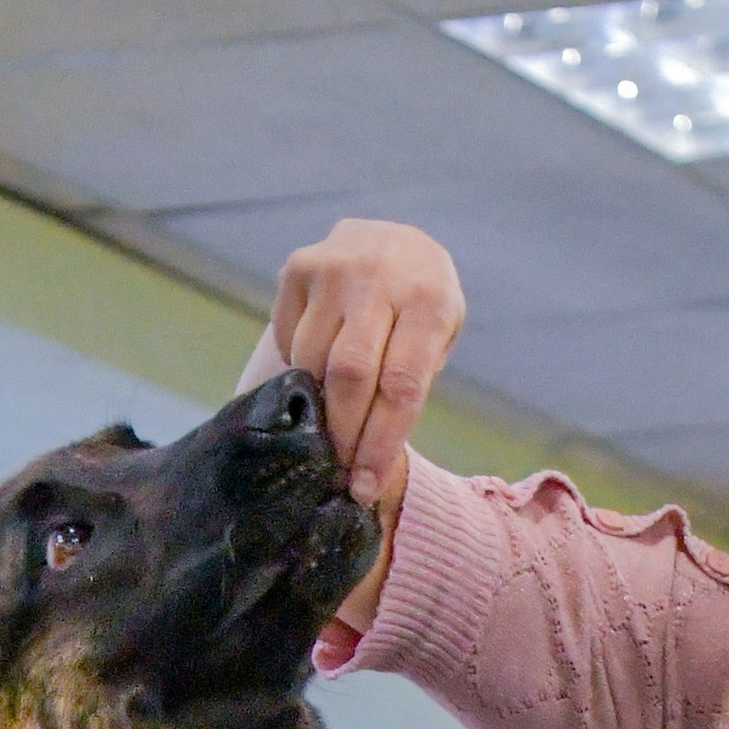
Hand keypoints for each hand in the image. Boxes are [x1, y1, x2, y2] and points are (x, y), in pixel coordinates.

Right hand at [252, 222, 464, 503]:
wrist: (396, 242)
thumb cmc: (422, 310)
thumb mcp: (438, 342)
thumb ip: (409, 390)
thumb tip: (368, 468)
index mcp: (428, 300)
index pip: (400, 386)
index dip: (379, 444)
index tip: (365, 486)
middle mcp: (378, 277)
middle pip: (349, 375)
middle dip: (343, 434)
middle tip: (341, 471)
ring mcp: (333, 267)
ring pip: (311, 361)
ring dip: (318, 406)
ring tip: (332, 424)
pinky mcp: (298, 267)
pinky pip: (289, 340)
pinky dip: (301, 370)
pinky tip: (319, 372)